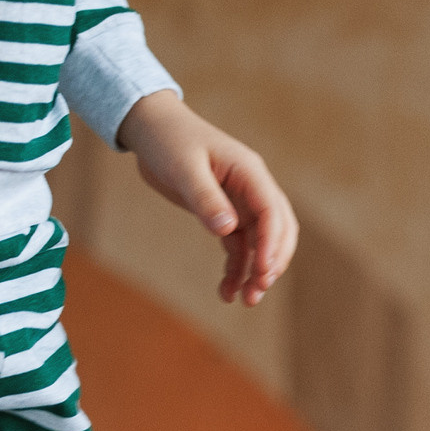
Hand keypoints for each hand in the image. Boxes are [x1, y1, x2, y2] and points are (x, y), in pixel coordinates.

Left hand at [116, 91, 297, 305]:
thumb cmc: (169, 140)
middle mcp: (253, 190)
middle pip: (278, 232)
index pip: (272, 212)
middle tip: (257, 291)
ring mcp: (241, 204)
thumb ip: (205, 197)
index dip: (272, 244)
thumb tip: (227, 229)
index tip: (262, 271)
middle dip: (272, 263)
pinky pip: (238, 248)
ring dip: (256, 273)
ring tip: (245, 301)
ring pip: (260, 245)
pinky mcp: (225, 215)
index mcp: (250, 173)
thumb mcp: (184, 167)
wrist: (152, 129)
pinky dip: (236, 270)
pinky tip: (225, 292)